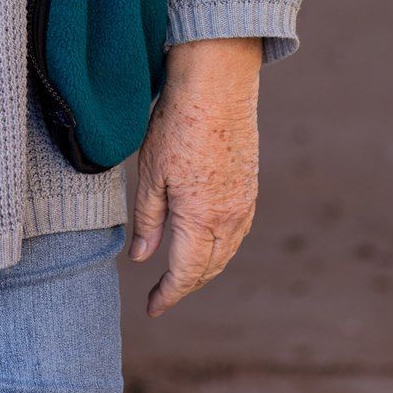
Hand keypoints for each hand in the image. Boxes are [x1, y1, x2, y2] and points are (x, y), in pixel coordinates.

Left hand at [129, 37, 261, 316]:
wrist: (218, 84)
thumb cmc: (177, 123)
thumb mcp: (151, 172)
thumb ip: (147, 220)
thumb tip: (141, 259)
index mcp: (200, 218)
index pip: (185, 274)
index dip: (167, 295)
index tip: (151, 308)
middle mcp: (228, 217)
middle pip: (208, 268)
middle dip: (185, 286)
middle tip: (162, 294)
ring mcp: (244, 202)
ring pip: (227, 252)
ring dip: (205, 269)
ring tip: (182, 274)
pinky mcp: (250, 186)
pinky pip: (238, 232)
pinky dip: (221, 247)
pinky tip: (208, 242)